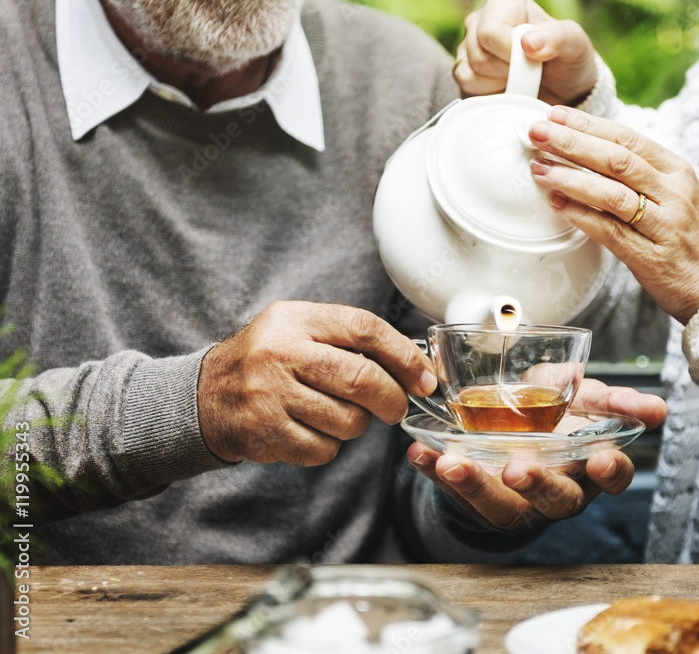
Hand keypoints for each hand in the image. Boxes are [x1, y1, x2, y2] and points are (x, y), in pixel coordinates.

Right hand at [198, 301, 435, 464]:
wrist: (204, 395)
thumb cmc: (269, 362)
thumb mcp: (300, 331)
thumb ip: (351, 340)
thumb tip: (417, 364)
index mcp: (296, 319)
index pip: (364, 328)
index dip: (404, 355)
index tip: (424, 377)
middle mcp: (280, 352)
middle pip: (361, 378)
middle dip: (392, 399)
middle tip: (396, 407)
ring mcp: (269, 394)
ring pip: (348, 420)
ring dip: (357, 425)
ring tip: (338, 415)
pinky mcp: (264, 433)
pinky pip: (324, 449)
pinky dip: (329, 446)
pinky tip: (312, 431)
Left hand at [406, 379, 665, 531]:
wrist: (512, 426)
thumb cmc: (555, 415)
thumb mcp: (583, 398)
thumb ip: (612, 400)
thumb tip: (653, 407)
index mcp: (590, 466)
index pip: (612, 477)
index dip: (610, 471)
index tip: (601, 458)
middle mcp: (557, 489)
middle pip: (556, 499)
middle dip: (538, 485)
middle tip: (517, 469)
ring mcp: (516, 499)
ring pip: (501, 506)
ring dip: (475, 486)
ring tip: (452, 463)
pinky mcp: (477, 498)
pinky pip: (455, 492)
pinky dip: (435, 473)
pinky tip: (420, 453)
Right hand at [455, 0, 597, 105]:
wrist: (563, 91)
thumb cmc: (568, 60)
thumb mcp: (575, 44)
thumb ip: (558, 37)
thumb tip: (527, 44)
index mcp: (504, 3)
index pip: (491, 32)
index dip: (510, 55)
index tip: (533, 60)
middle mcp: (480, 21)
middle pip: (479, 56)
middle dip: (508, 72)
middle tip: (529, 71)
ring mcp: (468, 47)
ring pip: (470, 73)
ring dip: (499, 84)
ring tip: (520, 78)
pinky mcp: (463, 72)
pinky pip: (465, 87)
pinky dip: (488, 94)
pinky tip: (506, 87)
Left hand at [527, 106, 698, 324]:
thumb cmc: (697, 244)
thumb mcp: (679, 198)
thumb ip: (644, 178)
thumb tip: (594, 157)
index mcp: (678, 172)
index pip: (628, 137)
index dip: (588, 124)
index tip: (556, 115)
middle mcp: (673, 193)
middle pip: (616, 159)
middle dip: (572, 142)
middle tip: (537, 132)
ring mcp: (664, 225)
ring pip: (611, 192)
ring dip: (570, 177)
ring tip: (539, 168)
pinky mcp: (651, 257)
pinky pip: (609, 231)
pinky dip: (580, 216)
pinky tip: (557, 205)